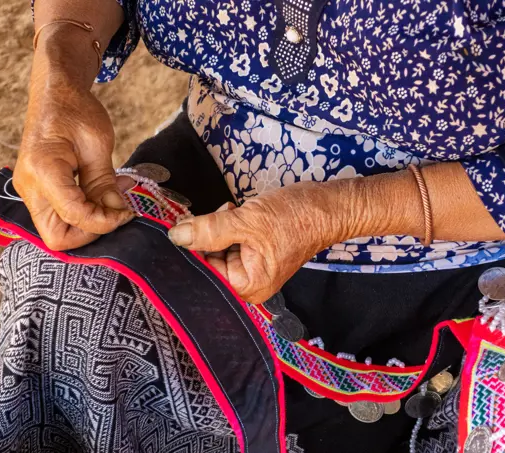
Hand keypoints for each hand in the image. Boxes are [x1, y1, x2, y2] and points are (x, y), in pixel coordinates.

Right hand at [13, 39, 132, 250]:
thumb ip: (105, 182)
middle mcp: (29, 186)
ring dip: (88, 225)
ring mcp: (30, 192)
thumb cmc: (75, 110)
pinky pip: (60, 216)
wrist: (54, 95)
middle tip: (115, 213)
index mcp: (43, 170)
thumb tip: (117, 212)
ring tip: (112, 201)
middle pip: (56, 237)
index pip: (74, 215)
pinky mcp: (38, 192)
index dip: (104, 222)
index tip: (127, 212)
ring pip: (57, 231)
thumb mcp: (97, 143)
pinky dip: (84, 214)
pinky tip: (102, 196)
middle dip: (90, 233)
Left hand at [168, 182, 347, 302]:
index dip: (191, 250)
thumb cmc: (295, 218)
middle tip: (214, 214)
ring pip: (216, 249)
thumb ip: (209, 230)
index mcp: (248, 287)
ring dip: (216, 228)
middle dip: (205, 237)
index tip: (182, 226)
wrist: (329, 205)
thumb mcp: (248, 221)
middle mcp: (249, 284)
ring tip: (231, 211)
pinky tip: (234, 212)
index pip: (205, 272)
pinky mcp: (255, 251)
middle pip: (209, 263)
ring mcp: (252, 267)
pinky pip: (229, 242)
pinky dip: (227, 226)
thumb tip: (176, 236)